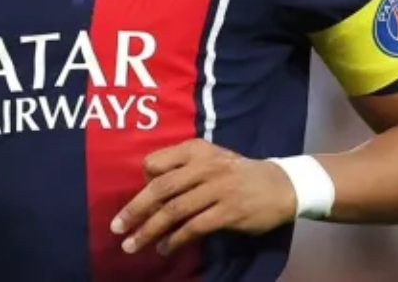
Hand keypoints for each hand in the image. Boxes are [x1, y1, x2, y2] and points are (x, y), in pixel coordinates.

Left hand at [110, 139, 296, 255]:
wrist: (280, 185)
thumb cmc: (237, 173)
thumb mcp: (210, 159)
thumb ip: (181, 168)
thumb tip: (148, 188)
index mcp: (196, 150)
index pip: (155, 163)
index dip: (141, 182)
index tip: (137, 201)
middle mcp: (204, 166)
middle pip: (160, 188)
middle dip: (135, 210)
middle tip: (117, 227)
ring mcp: (217, 189)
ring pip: (174, 211)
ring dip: (149, 230)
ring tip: (133, 245)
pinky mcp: (229, 211)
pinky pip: (194, 227)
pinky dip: (175, 240)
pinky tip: (164, 248)